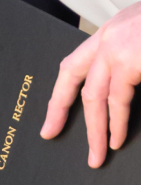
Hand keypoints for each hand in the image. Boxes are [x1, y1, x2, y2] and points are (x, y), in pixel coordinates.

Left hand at [42, 0, 140, 166]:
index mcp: (113, 31)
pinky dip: (117, 122)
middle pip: (74, 78)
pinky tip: (116, 139)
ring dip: (95, 128)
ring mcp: (118, 48)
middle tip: (51, 134)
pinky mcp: (131, 61)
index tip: (51, 113)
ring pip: (94, 95)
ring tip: (97, 153)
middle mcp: (109, 37)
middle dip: (61, 110)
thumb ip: (132, 62)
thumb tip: (123, 91)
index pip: (74, 63)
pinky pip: (118, 99)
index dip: (61, 90)